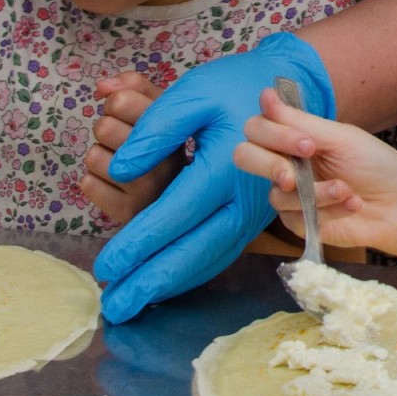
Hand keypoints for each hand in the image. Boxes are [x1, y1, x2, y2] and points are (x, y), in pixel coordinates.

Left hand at [82, 73, 177, 224]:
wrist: (182, 198)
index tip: (133, 116)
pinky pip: (87, 184)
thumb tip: (102, 85)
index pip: (120, 100)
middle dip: (108, 129)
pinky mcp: (129, 212)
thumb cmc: (166, 145)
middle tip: (126, 141)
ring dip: (101, 157)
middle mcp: (166, 162)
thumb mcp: (163, 108)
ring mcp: (149, 191)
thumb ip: (136, 87)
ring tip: (123, 163)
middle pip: (103, 126)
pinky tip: (115, 184)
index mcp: (177, 129)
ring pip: (93, 156)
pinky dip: (95, 182)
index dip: (117, 104)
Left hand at [92, 32, 333, 323]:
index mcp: (224, 170)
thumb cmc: (236, 88)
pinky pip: (220, 253)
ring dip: (170, 285)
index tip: (105, 266)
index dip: (137, 244)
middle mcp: (242, 200)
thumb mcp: (195, 92)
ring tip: (134, 303)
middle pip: (192, 251)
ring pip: (208, 259)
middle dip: (150, 281)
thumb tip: (121, 167)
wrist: (291, 91)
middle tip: (114, 308)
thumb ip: (155, 129)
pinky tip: (167, 283)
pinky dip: (192, 273)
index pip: (173, 216)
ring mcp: (251, 213)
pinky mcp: (251, 217)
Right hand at [233, 87, 396, 251]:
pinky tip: (350, 205)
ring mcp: (288, 194)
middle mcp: (284, 162)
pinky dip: (326, 209)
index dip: (273, 134)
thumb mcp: (339, 137)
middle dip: (271, 164)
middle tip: (297, 174)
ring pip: (275, 193)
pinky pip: (294, 217)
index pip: (256, 128)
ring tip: (346, 190)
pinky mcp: (297, 222)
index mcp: (293, 136)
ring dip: (316, 192)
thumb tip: (266, 94)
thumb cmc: (374, 163)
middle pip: (244, 157)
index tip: (308, 142)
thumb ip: (299, 121)